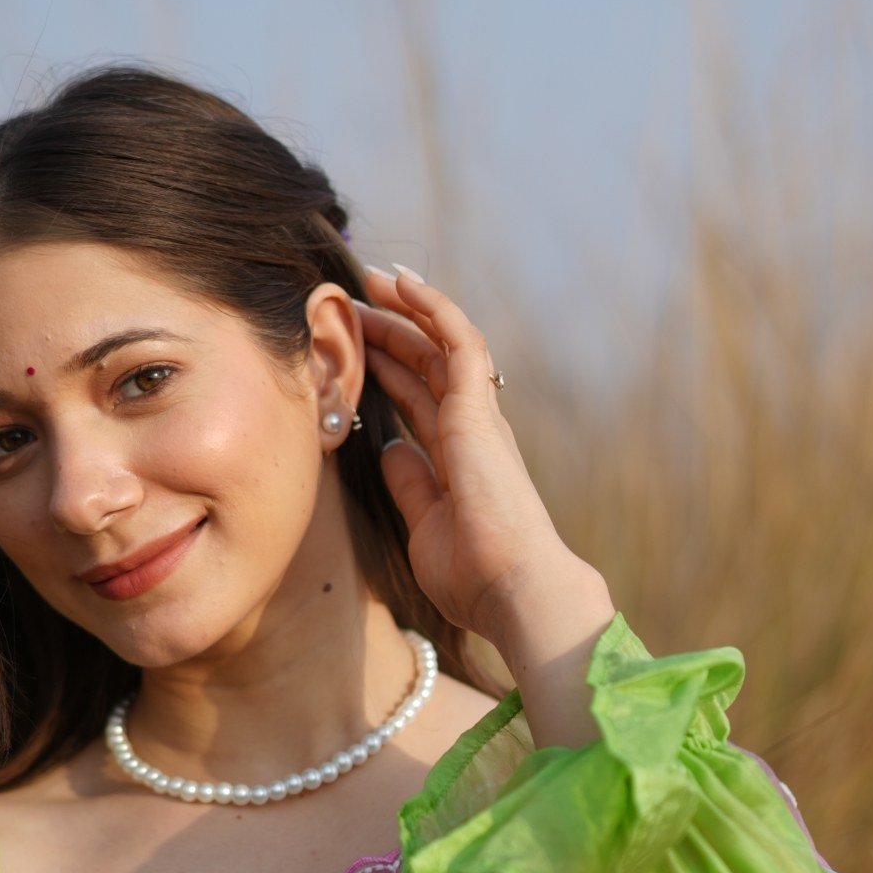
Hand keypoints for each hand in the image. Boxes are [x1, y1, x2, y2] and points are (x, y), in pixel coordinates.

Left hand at [356, 265, 614, 745]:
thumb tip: (390, 449)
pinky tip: (403, 283)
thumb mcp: (424, 528)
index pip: (421, 403)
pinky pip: (457, 340)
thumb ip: (410, 486)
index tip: (359, 352)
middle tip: (356, 306)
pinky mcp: (478, 410)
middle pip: (427, 368)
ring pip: (441, 345)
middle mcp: (474, 432)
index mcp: (461, 462)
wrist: (516, 591)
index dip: (391, 373)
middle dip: (393, 334)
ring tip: (374, 281)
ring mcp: (478, 418)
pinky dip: (432, 308)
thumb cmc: (476, 578)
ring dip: (407, 310)